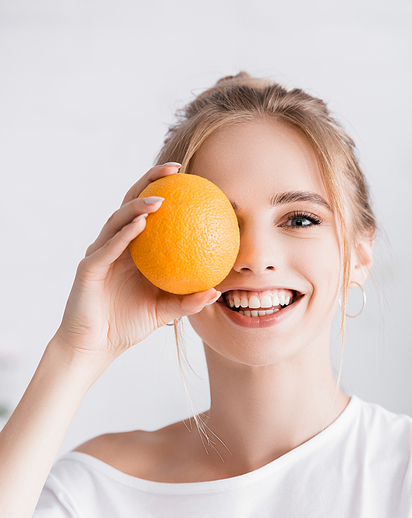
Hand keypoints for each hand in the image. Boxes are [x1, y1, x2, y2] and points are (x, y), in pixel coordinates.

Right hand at [54, 163, 219, 361]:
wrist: (95, 347)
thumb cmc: (127, 326)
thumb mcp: (164, 312)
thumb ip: (188, 301)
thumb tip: (217, 291)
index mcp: (132, 251)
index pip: (149, 212)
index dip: (164, 190)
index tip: (190, 179)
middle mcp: (115, 245)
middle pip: (131, 203)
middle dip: (150, 181)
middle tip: (175, 170)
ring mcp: (100, 253)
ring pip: (118, 220)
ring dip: (138, 205)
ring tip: (160, 197)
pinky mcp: (89, 267)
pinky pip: (109, 247)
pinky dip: (125, 233)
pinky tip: (141, 223)